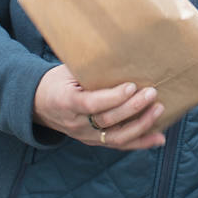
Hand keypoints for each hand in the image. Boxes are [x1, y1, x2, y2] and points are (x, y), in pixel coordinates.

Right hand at [33, 64, 165, 149]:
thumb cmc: (57, 82)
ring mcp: (85, 136)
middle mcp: (75, 123)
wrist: (38, 105)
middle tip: (152, 93)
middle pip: (107, 120)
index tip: (132, 86)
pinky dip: (141, 142)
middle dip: (133, 108)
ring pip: (116, 137)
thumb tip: (120, 53)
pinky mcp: (94, 141)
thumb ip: (89, 68)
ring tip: (159, 110)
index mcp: (65, 102)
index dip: (113, 97)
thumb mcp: (66, 71)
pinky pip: (119, 144)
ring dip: (141, 125)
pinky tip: (159, 138)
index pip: (91, 104)